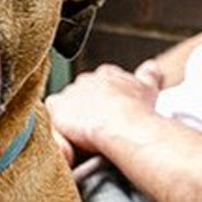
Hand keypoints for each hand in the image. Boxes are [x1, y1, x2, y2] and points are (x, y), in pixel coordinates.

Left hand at [47, 62, 162, 166]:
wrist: (125, 125)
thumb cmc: (138, 111)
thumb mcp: (149, 88)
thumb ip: (148, 75)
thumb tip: (150, 67)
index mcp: (107, 74)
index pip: (99, 84)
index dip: (102, 101)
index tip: (106, 114)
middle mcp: (87, 79)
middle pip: (80, 94)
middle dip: (86, 109)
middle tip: (95, 127)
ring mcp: (70, 92)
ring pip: (66, 104)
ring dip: (72, 117)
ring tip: (83, 134)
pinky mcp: (58, 105)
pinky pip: (51, 111)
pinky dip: (57, 122)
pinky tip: (67, 133)